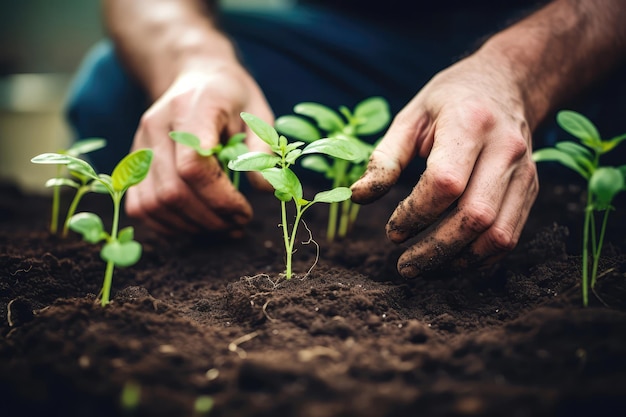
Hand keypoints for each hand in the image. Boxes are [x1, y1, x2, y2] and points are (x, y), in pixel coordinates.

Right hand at [125, 62, 272, 235]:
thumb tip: (266, 189)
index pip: (193, 165)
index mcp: (191, 109)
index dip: (220, 198)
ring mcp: (139, 145)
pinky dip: (167, 224)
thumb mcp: (257, 114)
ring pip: (154, 204)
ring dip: (190, 226)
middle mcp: (157, 127)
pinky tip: (195, 223)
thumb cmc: (231, 97)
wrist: (195, 76)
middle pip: (173, 191)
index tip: (244, 210)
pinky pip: (139, 206)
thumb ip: (262, 152)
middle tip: (238, 224)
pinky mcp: (133, 162)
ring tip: (221, 226)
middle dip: (210, 218)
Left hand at [351, 54, 538, 276]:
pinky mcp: (530, 189)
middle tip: (405, 266)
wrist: (505, 84)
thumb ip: (384, 158)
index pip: (445, 183)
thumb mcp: (409, 118)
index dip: (415, 214)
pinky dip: (478, 257)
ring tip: (425, 267)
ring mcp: (524, 171)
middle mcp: (505, 149)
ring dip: (458, 261)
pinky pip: (509, 236)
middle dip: (435, 249)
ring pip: (497, 235)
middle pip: (475, 216)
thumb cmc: (449, 102)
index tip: (392, 231)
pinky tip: (450, 259)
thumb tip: (358, 197)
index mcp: (470, 123)